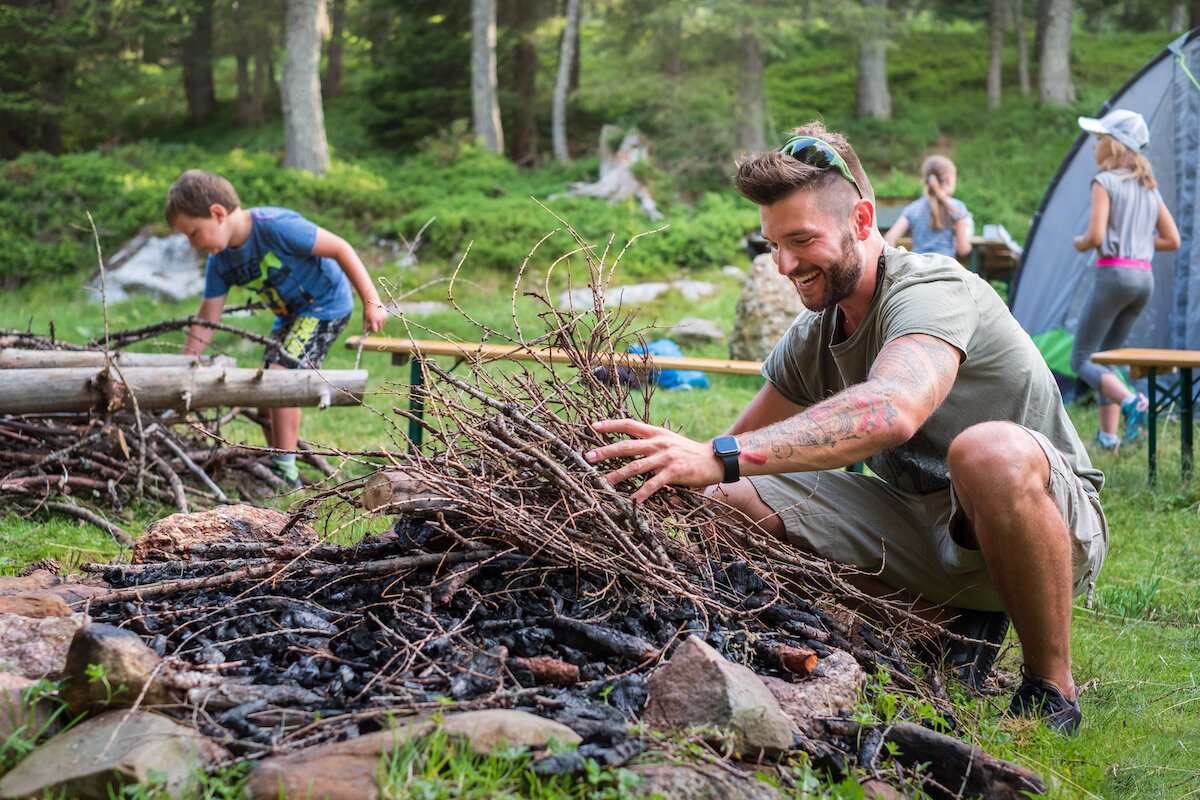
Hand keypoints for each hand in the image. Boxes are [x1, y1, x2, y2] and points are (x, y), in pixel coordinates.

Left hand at [363, 301, 387, 332]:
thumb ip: (365, 326)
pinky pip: (385, 321)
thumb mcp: (364, 318)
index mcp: (373, 320)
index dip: (373, 331)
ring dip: (379, 324)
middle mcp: (379, 319)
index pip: (375, 330)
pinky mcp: (386, 315)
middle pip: (380, 328)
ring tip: (375, 318)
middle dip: (376, 328)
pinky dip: (382, 320)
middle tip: (373, 324)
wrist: (372, 301)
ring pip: (382, 325)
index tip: (371, 328)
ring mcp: (383, 317)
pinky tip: (378, 316)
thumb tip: (365, 333)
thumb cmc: (367, 310)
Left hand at [584, 418, 722, 501]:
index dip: (611, 425)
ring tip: (603, 482)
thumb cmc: (688, 452)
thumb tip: (628, 448)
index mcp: (656, 432)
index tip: (593, 426)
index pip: (629, 424)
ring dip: (617, 475)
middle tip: (588, 457)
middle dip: (606, 451)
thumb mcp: (668, 441)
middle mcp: (659, 442)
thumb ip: (650, 443)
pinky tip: (631, 501)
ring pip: (636, 466)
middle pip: (627, 445)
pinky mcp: (674, 473)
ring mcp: (666, 457)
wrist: (714, 459)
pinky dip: (641, 494)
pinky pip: (653, 485)